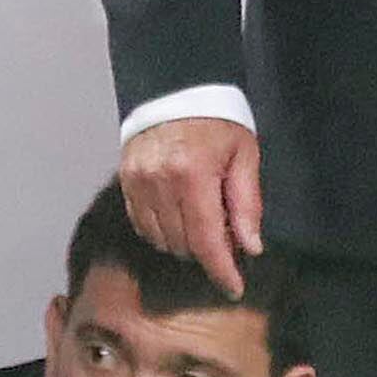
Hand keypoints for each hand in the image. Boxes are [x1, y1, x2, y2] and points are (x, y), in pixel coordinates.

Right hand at [119, 116, 261, 296]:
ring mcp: (138, 182)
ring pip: (161, 239)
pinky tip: (179, 218)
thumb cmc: (217, 120)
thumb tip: (250, 247)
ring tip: (203, 223)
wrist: (175, 88)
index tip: (233, 288)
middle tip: (226, 239)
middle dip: (207, 252)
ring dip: (184, 243)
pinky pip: (142, 225)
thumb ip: (246, 203)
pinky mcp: (126, 181)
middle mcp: (160, 182)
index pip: (206, 240)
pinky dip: (162, 231)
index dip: (221, 270)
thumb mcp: (244, 155)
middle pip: (183, 244)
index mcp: (193, 174)